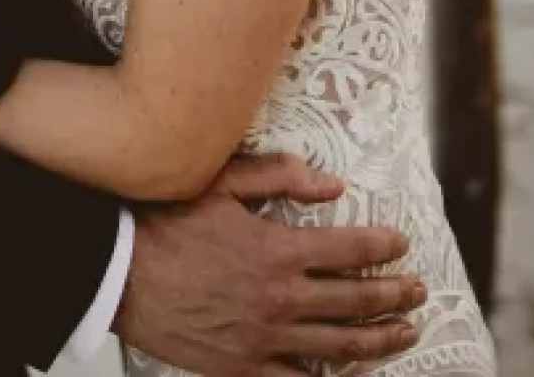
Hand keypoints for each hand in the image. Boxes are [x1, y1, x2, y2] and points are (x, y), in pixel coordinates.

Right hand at [113, 154, 425, 376]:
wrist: (117, 273)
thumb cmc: (162, 223)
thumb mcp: (220, 183)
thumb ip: (279, 176)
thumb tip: (332, 183)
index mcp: (279, 248)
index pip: (352, 247)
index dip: (384, 245)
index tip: (401, 245)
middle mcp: (282, 297)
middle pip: (357, 299)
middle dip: (395, 294)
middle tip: (416, 291)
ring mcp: (265, 337)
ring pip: (341, 344)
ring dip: (380, 339)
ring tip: (405, 333)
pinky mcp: (243, 366)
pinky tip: (344, 375)